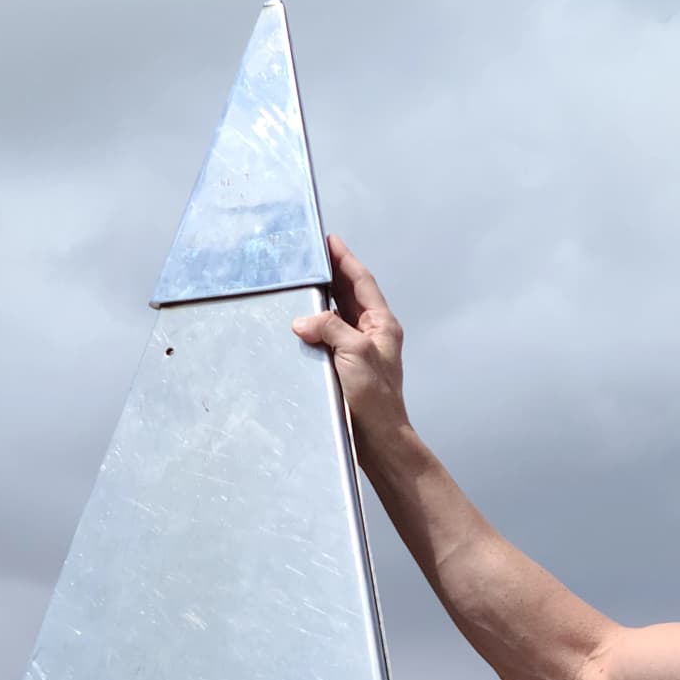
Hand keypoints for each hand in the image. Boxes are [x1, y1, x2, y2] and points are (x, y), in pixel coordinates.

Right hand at [293, 237, 411, 470]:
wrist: (379, 439)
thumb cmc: (375, 398)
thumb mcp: (355, 353)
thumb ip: (330, 328)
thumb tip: (302, 321)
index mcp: (382, 324)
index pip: (362, 281)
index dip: (345, 259)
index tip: (329, 240)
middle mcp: (372, 334)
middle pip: (349, 295)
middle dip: (331, 274)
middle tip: (309, 256)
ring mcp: (358, 351)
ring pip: (337, 316)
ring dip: (320, 300)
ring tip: (300, 283)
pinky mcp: (345, 368)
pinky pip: (327, 338)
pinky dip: (314, 327)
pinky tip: (298, 323)